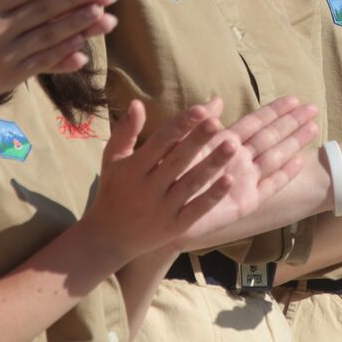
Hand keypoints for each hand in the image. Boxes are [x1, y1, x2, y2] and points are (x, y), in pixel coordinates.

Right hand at [81, 98, 234, 262]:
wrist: (108, 238)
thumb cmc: (113, 189)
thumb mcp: (113, 159)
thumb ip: (126, 131)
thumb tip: (137, 102)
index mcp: (133, 168)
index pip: (160, 141)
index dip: (181, 125)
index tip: (200, 109)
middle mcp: (148, 188)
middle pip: (177, 160)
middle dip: (197, 141)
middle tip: (217, 122)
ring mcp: (162, 208)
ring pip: (191, 184)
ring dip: (212, 164)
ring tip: (233, 145)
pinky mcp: (175, 226)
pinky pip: (196, 209)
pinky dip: (212, 196)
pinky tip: (230, 180)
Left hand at [173, 96, 320, 250]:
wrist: (157, 214)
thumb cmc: (166, 178)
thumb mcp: (178, 147)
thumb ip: (197, 126)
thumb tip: (215, 100)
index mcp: (224, 143)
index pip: (255, 122)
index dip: (274, 110)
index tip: (294, 98)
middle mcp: (238, 160)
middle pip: (270, 136)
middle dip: (292, 122)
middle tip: (314, 107)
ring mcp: (244, 181)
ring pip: (274, 157)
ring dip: (293, 143)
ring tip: (313, 128)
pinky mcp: (244, 204)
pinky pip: (268, 188)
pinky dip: (284, 176)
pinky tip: (299, 163)